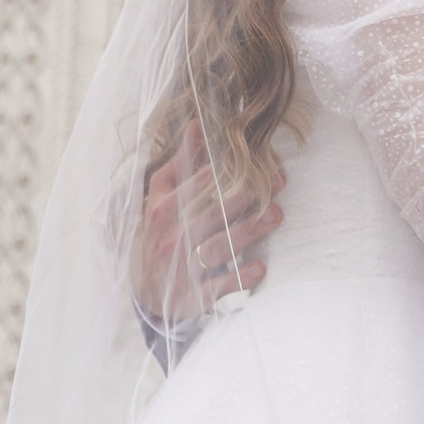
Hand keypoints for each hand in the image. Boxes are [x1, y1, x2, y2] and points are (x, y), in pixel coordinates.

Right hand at [134, 119, 282, 324]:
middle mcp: (171, 238)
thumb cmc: (160, 231)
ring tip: (276, 216)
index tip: (260, 160)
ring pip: (217, 248)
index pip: (198, 185)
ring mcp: (180, 270)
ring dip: (248, 231)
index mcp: (163, 209)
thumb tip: (197, 125)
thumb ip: (182, 163)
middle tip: (278, 183)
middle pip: (212, 213)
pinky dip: (239, 279)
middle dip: (246, 197)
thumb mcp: (162, 195)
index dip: (230, 170)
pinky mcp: (192, 297)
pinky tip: (259, 268)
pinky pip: (217, 288)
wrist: (145, 289)